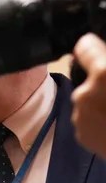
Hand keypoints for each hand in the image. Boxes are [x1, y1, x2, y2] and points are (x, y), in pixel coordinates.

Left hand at [72, 33, 105, 158]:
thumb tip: (104, 62)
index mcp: (104, 73)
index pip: (85, 47)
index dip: (95, 48)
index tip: (100, 50)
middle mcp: (85, 93)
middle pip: (92, 77)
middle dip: (105, 80)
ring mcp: (80, 117)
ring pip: (90, 99)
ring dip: (103, 100)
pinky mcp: (82, 135)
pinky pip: (90, 118)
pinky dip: (101, 118)